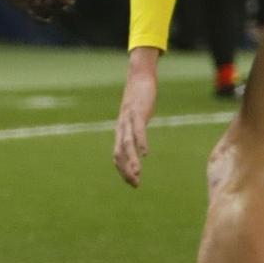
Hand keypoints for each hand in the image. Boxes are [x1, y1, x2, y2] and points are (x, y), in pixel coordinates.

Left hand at [113, 48, 160, 187]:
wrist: (139, 78)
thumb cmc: (139, 100)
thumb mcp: (135, 118)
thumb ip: (135, 131)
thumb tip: (139, 145)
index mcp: (121, 131)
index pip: (117, 156)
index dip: (123, 171)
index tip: (133, 183)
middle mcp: (121, 127)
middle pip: (119, 153)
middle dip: (126, 171)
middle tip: (135, 184)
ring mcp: (128, 119)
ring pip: (127, 144)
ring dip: (132, 160)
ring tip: (138, 174)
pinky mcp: (138, 111)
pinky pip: (138, 129)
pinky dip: (141, 141)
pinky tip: (146, 153)